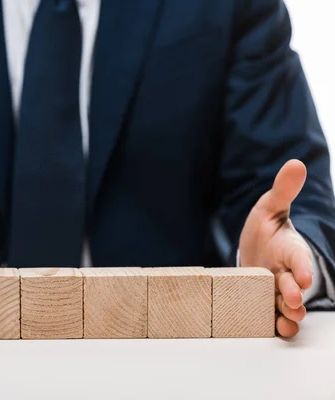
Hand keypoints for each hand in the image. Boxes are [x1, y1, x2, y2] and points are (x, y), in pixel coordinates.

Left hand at [240, 159, 312, 337]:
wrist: (256, 248)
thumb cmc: (266, 229)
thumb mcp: (270, 207)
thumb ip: (283, 191)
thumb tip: (295, 164)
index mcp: (291, 248)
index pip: (300, 256)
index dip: (303, 264)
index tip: (303, 273)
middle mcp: (288, 271)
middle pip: (295, 284)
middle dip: (295, 291)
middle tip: (292, 297)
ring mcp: (277, 288)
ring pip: (287, 304)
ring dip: (288, 312)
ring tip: (288, 319)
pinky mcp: (265, 301)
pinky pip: (274, 315)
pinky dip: (277, 323)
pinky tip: (278, 328)